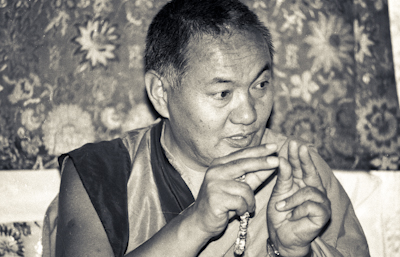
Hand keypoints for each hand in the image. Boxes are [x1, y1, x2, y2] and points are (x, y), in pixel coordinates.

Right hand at [189, 144, 278, 238]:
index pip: (242, 155)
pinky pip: (240, 201)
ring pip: (245, 188)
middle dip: (262, 162)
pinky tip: (239, 212)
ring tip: (246, 208)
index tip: (274, 147)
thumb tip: (271, 164)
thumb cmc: (223, 203)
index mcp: (220, 164)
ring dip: (250, 201)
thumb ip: (254, 176)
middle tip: (277, 161)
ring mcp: (214, 184)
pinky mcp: (215, 198)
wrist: (201, 222)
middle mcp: (215, 171)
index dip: (259, 150)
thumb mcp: (239, 187)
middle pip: (243, 164)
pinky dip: (244, 209)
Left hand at [267, 140, 330, 256]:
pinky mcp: (323, 214)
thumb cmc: (280, 214)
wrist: (281, 236)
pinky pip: (311, 206)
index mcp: (302, 183)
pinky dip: (297, 210)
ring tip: (280, 207)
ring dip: (291, 200)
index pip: (301, 166)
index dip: (298, 155)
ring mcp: (321, 201)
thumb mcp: (279, 193)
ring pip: (308, 192)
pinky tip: (291, 216)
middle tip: (297, 145)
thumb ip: (283, 177)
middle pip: (310, 171)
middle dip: (303, 159)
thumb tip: (283, 159)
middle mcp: (314, 189)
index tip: (293, 142)